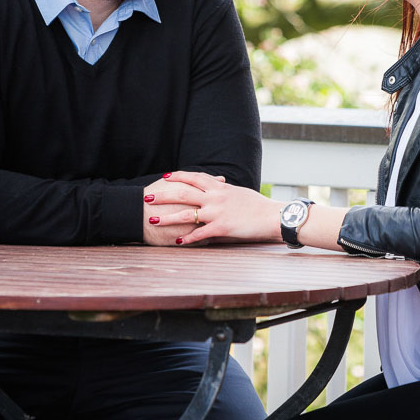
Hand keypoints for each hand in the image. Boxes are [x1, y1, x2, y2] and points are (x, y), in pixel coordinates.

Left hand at [147, 171, 282, 244]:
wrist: (272, 216)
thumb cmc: (258, 205)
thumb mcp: (239, 192)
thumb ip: (224, 189)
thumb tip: (218, 185)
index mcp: (219, 187)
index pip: (194, 177)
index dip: (178, 176)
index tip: (165, 177)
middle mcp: (215, 197)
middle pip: (183, 193)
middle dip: (163, 195)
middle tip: (147, 197)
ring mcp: (217, 212)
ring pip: (186, 214)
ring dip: (167, 218)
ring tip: (153, 221)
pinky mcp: (221, 228)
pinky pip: (199, 234)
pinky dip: (187, 238)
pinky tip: (177, 242)